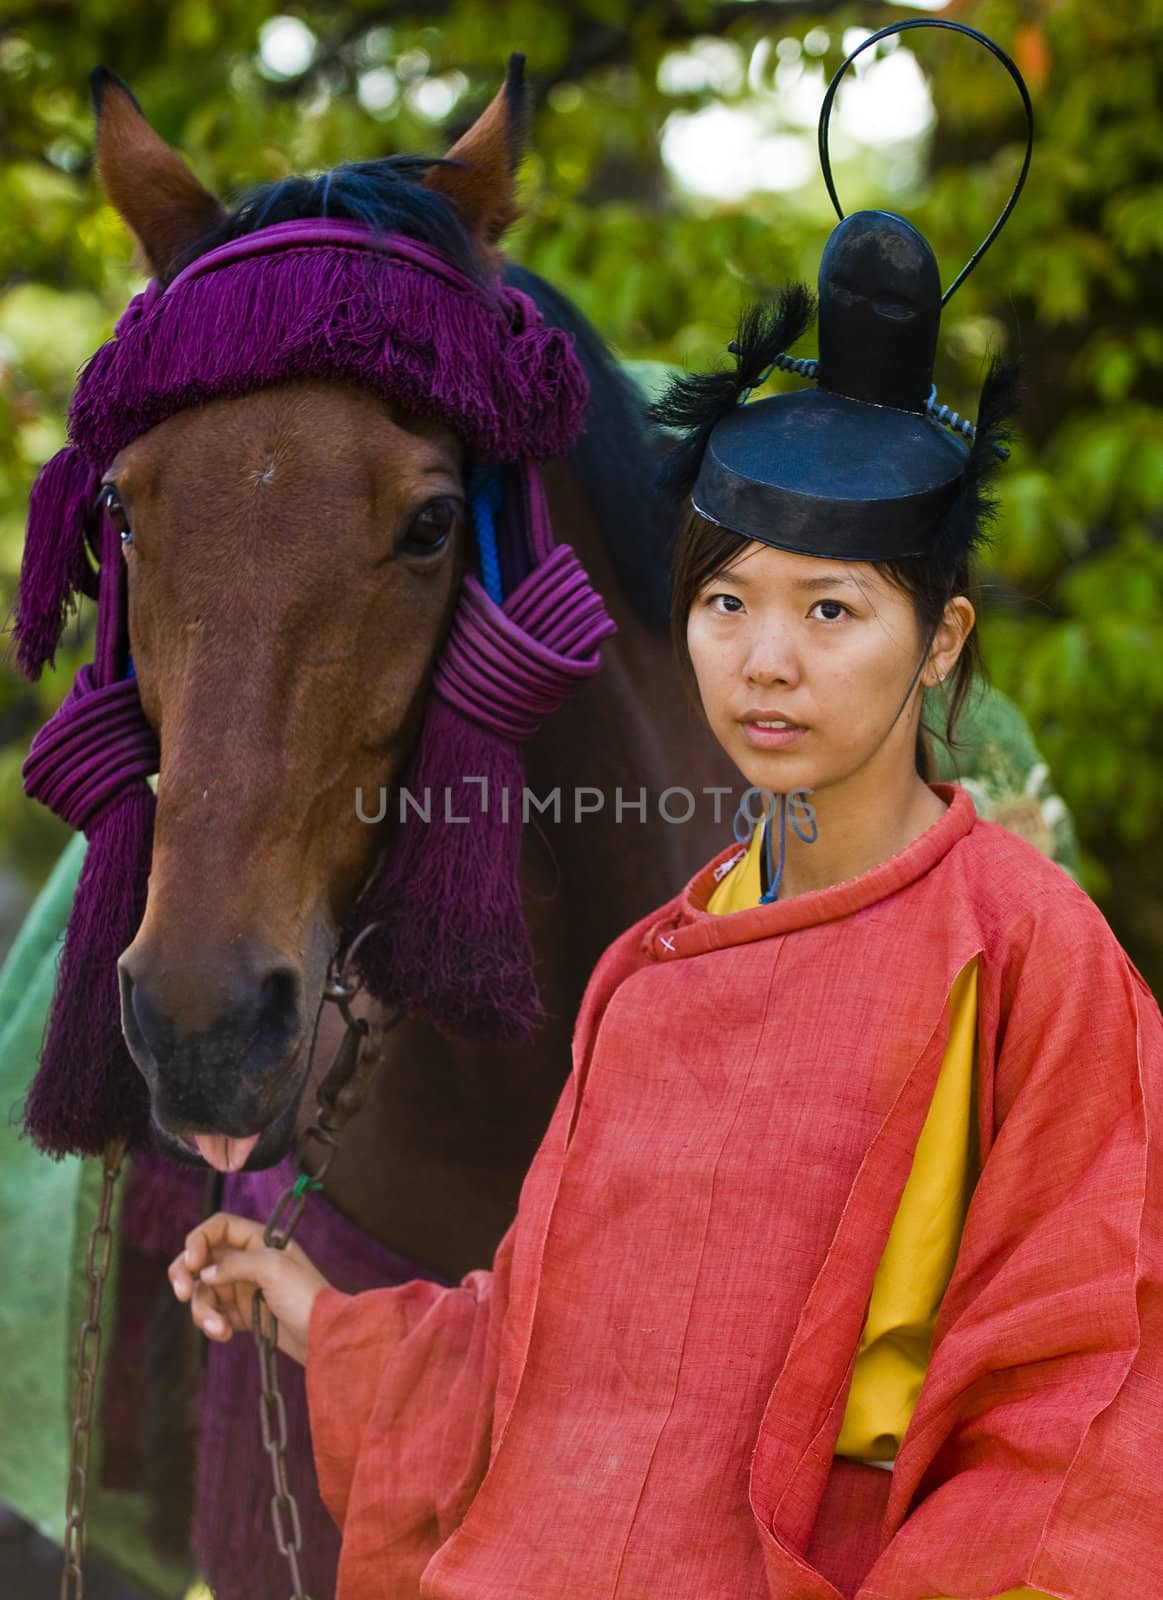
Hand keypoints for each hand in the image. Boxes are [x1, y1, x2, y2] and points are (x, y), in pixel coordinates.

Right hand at [168, 1211, 330, 1365]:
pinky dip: (213, 1324)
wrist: (323, 1337)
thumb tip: (203, 1273)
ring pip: (204, 1291)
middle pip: (202, 1260)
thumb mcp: (272, 1268)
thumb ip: (234, 1264)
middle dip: (186, 1275)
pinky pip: (214, 1314)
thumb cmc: (305, 1295)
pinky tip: (225, 1334)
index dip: (199, 1240)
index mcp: (258, 1240)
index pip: (218, 1227)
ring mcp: (243, 1288)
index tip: (193, 1263)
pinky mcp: (241, 1314)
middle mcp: (248, 1260)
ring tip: (219, 1328)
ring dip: (203, 1310)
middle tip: (181, 1294)